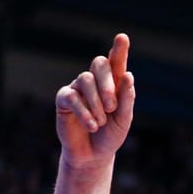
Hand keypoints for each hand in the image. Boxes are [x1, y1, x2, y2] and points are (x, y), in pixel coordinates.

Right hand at [55, 33, 135, 170]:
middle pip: (99, 63)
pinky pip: (72, 97)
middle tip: (113, 106)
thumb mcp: (124, 120)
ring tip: (102, 122)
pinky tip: (93, 126)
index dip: (119, 50)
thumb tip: (128, 75)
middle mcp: (95, 82)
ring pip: (85, 79)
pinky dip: (85, 112)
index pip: (116, 63)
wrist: (93, 155)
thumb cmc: (110, 135)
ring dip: (97, 102)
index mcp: (113, 84)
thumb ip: (126, 99)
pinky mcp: (64, 99)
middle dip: (107, 83)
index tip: (122, 37)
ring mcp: (78, 88)